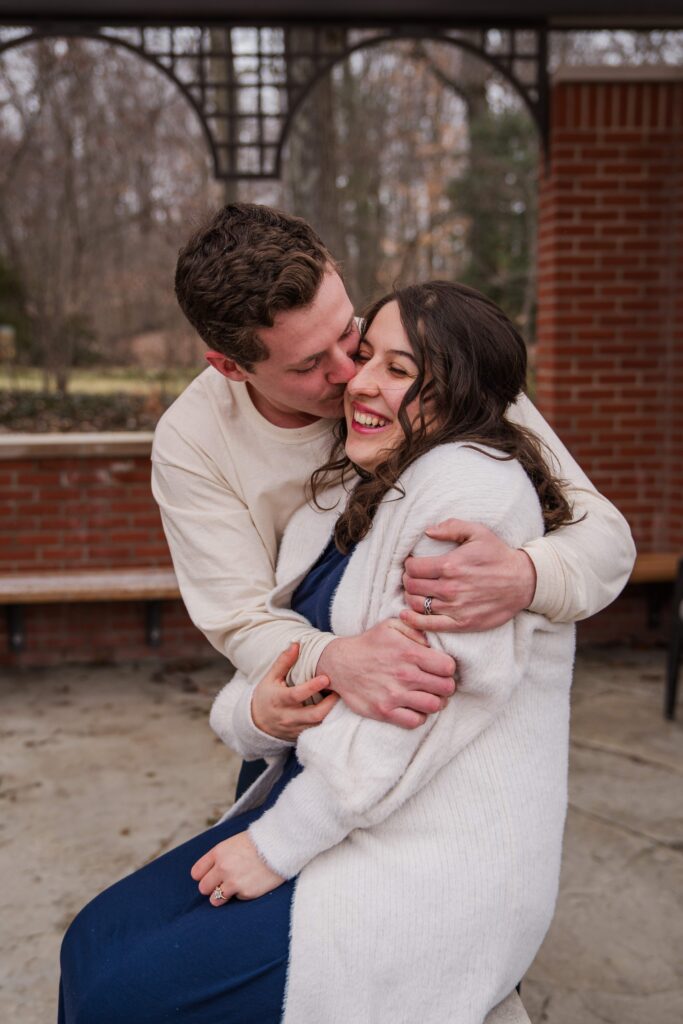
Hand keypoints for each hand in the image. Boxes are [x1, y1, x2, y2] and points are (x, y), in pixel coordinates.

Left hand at [191, 831, 283, 904]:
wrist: (281, 846)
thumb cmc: (258, 843)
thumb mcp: (234, 843)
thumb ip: (220, 857)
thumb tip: (209, 872)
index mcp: (218, 852)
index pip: (197, 872)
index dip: (203, 876)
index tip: (210, 876)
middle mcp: (223, 868)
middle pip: (203, 888)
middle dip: (211, 887)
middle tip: (222, 884)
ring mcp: (233, 882)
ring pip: (215, 899)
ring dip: (222, 896)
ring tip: (234, 888)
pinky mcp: (246, 893)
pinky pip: (236, 899)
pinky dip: (242, 894)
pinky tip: (251, 883)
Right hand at [251, 642, 338, 741]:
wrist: (257, 723)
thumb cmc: (266, 695)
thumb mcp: (270, 678)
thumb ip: (283, 661)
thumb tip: (296, 644)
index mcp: (278, 700)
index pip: (296, 695)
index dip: (311, 687)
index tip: (326, 678)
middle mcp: (287, 716)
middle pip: (314, 715)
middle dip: (330, 704)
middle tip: (340, 690)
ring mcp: (295, 728)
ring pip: (319, 724)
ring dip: (332, 712)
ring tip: (340, 698)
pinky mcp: (301, 735)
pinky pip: (318, 730)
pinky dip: (328, 720)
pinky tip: (335, 709)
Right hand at [316, 618, 455, 729]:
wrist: (339, 663)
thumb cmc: (369, 644)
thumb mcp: (390, 626)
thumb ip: (415, 629)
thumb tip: (432, 644)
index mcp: (409, 653)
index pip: (448, 667)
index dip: (448, 668)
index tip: (441, 669)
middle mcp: (404, 675)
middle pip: (446, 688)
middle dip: (445, 686)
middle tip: (437, 684)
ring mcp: (394, 695)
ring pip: (434, 706)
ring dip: (435, 702)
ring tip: (428, 696)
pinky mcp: (384, 711)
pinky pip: (415, 721)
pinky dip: (419, 716)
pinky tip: (414, 707)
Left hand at [401, 518, 536, 632]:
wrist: (523, 581)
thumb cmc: (498, 555)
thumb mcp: (478, 532)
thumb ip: (451, 528)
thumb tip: (428, 531)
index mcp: (450, 565)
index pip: (412, 567)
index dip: (408, 564)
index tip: (413, 564)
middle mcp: (450, 588)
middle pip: (411, 586)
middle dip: (408, 580)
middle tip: (413, 577)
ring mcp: (455, 607)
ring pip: (416, 604)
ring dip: (410, 597)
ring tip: (415, 592)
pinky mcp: (461, 623)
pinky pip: (429, 624)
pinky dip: (413, 620)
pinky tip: (406, 615)